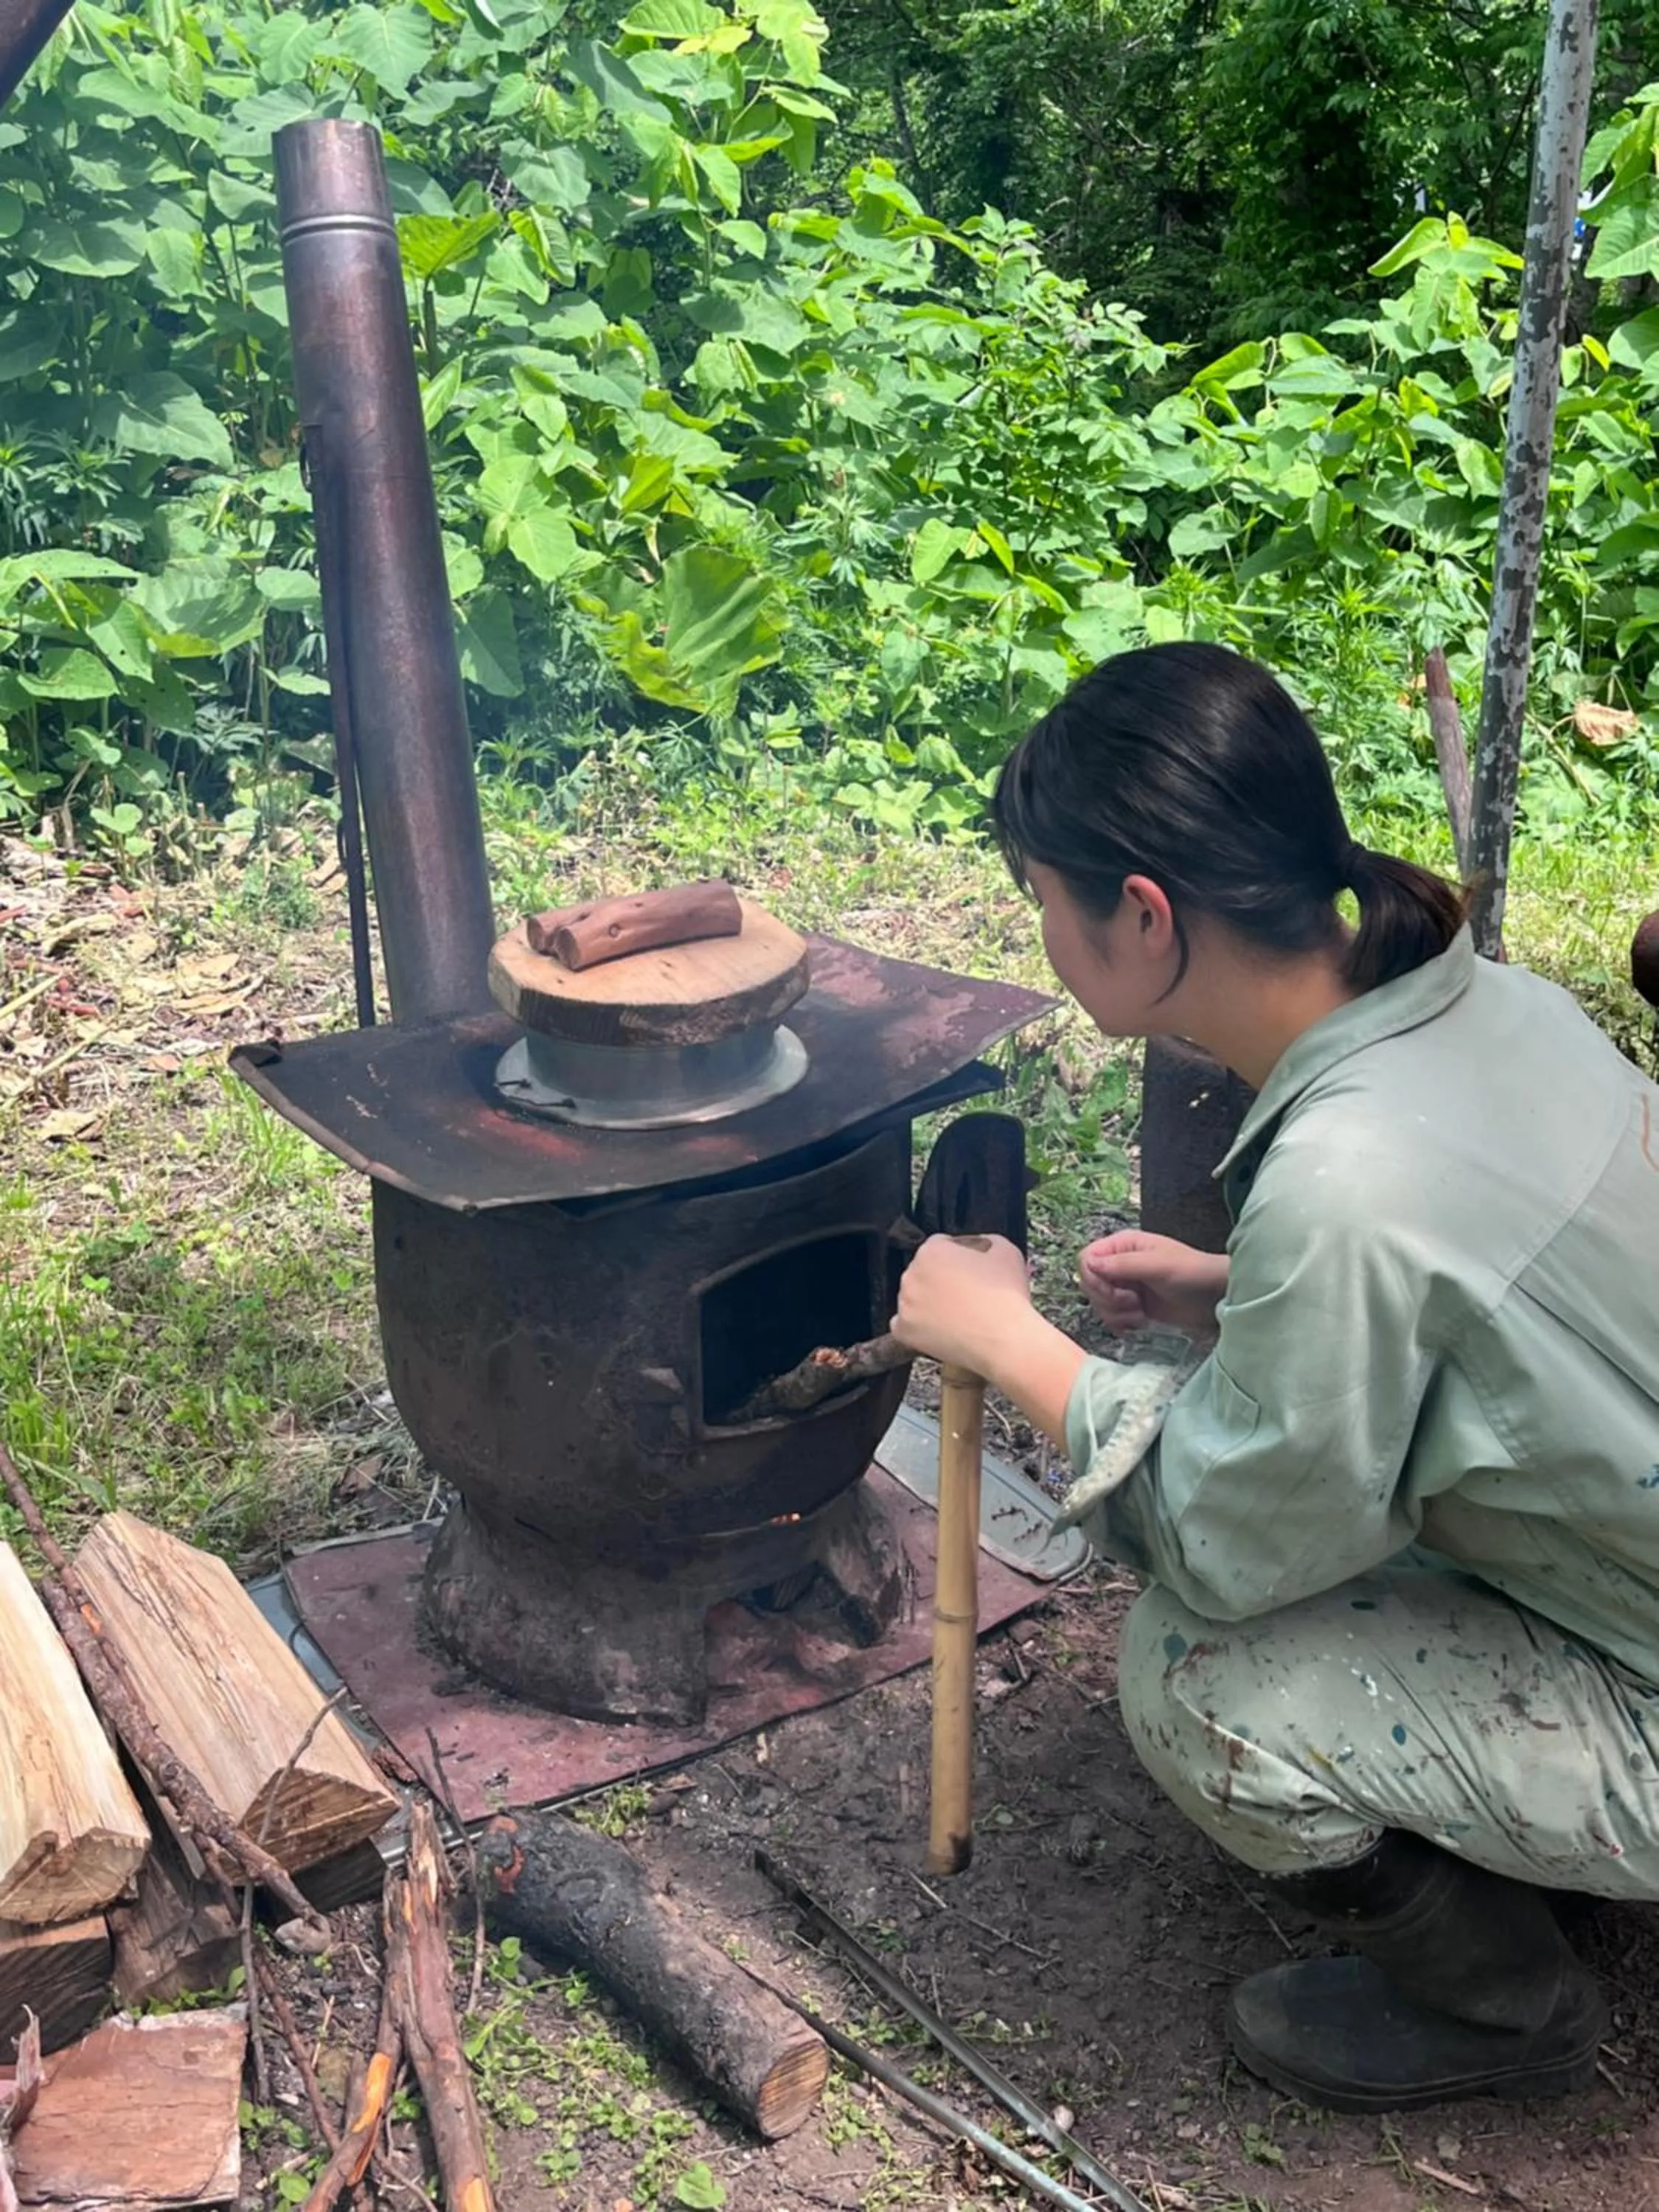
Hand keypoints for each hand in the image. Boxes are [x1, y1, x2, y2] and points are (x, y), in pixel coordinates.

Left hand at [895, 1234, 1089, 1450]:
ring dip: (934, 1308)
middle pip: (926, 1275)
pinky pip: (910, 1329)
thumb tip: (977, 1250)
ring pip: (918, 1302)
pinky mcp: (904, 1332)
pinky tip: (948, 1336)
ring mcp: (905, 1304)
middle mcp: (912, 1273)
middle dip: (946, 1285)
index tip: (977, 1279)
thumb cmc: (1011, 1293)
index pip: (943, 1248)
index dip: (961, 1261)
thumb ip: (985, 1245)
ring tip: (963, 1322)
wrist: (1007, 1340)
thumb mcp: (1007, 1251)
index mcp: (934, 1248)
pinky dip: (925, 1333)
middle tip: (972, 1303)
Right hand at [1079, 1231, 1227, 1336]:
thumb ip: (1123, 1264)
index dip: (1094, 1279)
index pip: (1086, 1259)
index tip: (1116, 1291)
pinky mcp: (1132, 1307)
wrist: (1215, 1298)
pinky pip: (1110, 1317)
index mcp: (1123, 1245)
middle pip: (1088, 1284)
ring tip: (1141, 1313)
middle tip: (1134, 1303)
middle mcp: (1119, 1264)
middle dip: (1107, 1299)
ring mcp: (1125, 1286)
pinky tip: (1140, 1323)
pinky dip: (1121, 1324)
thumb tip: (1088, 1264)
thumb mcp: (1158, 1265)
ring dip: (1116, 1314)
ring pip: (1098, 1303)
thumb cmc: (1192, 1273)